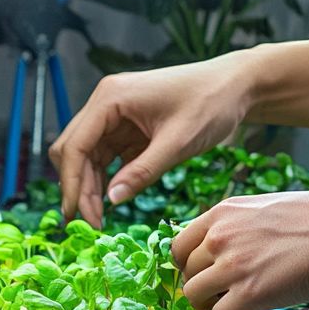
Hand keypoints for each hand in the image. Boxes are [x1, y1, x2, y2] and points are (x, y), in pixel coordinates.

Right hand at [49, 54, 252, 227]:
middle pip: (72, 151)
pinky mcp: (126, 128)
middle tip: (90, 222)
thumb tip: (111, 200)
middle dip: (77, 187)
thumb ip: (143, 172)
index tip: (78, 216)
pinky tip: (112, 199)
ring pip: (85, 157)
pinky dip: (105, 179)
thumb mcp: (178, 142)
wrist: (236, 86)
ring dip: (89, 186)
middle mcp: (105, 104)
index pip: (75, 145)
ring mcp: (114, 116)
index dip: (72, 184)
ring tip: (100, 218)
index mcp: (110, 98)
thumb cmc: (210, 104)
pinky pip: (105, 157)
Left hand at [170, 190, 308, 309]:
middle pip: (185, 273)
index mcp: (223, 212)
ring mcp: (232, 265)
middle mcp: (220, 237)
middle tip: (219, 295)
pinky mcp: (249, 294)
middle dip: (200, 286)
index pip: (178, 245)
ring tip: (227, 309)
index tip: (200, 275)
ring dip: (207, 307)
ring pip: (193, 296)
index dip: (187, 265)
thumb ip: (238, 226)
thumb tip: (223, 249)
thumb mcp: (268, 208)